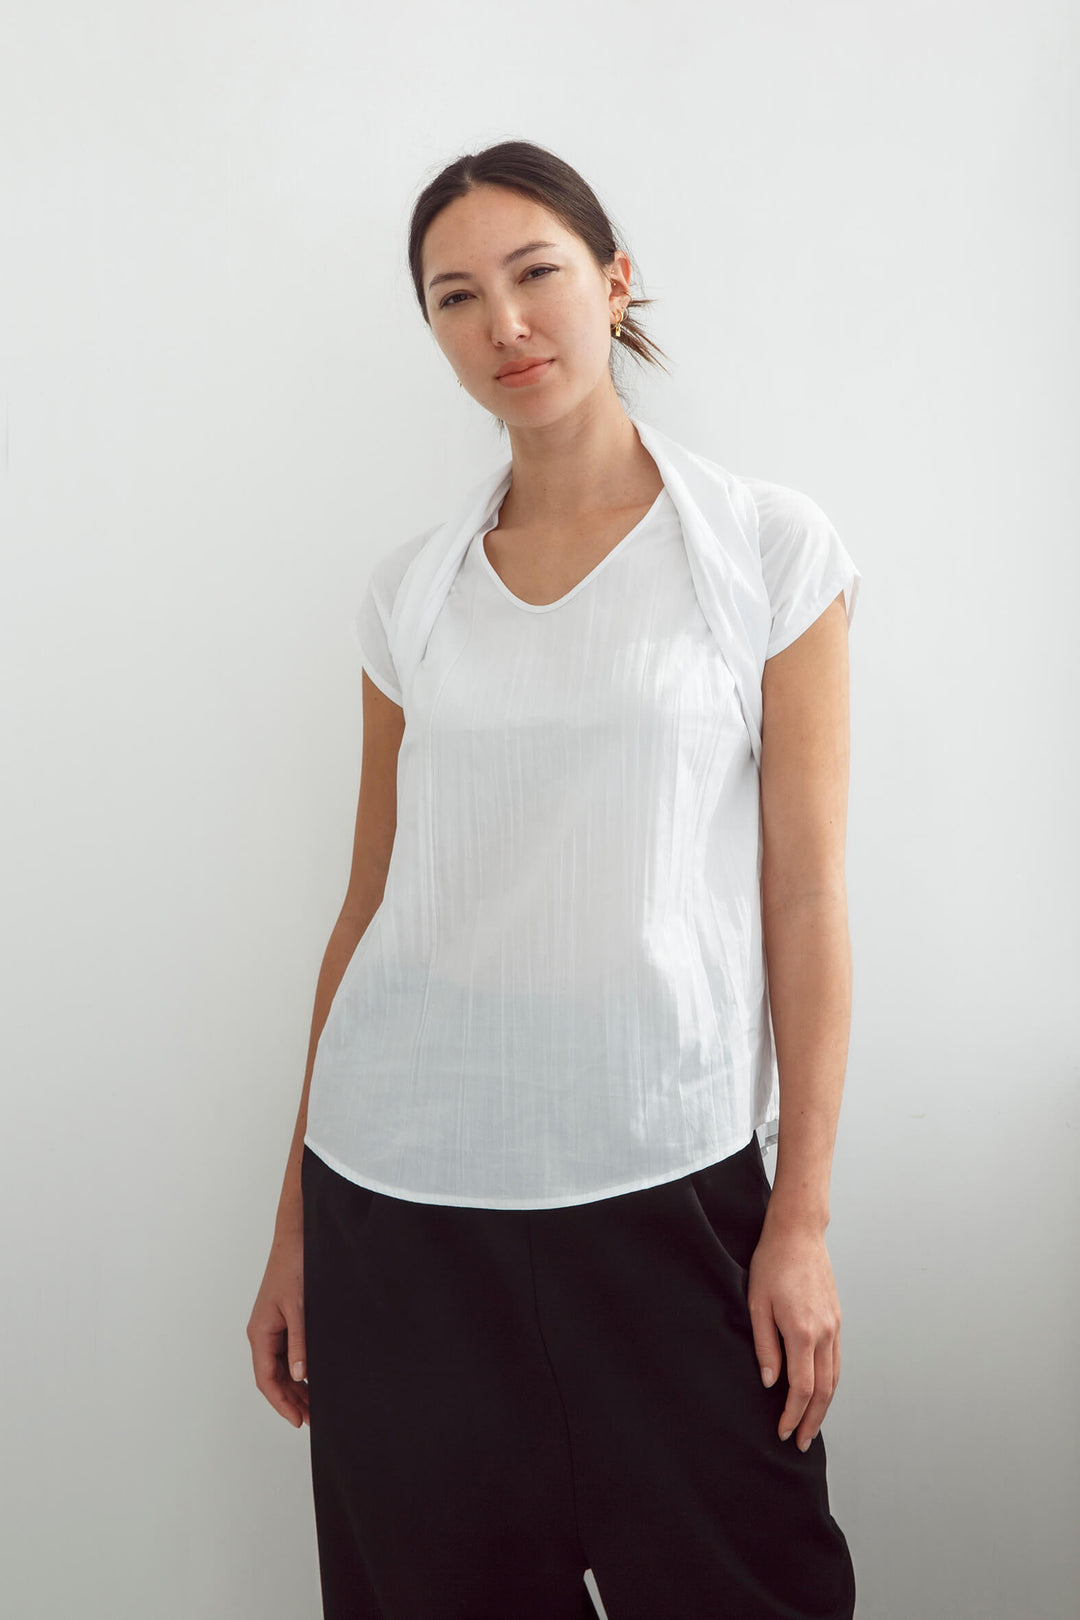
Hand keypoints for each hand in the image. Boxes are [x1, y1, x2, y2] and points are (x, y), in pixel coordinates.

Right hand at [247, 1225, 309, 1428]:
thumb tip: (301, 1376)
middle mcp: (262, 1334)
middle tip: (313, 1420)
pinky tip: (315, 1379)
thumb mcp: (298, 1308)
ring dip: (297, 1387)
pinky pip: (289, 1353)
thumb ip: (299, 1343)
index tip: (298, 1420)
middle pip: (274, 1377)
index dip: (281, 1403)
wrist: (297, 1239)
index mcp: (260, 1333)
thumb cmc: (293, 1269)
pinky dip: (300, 1369)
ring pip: (282, 1367)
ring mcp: (272, 1328)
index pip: (266, 1379)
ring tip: (316, 1406)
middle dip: (292, 1400)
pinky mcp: (284, 1320)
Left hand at [747, 1218, 841, 1451]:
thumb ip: (766, 1346)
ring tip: (811, 1426)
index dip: (792, 1414)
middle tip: (800, 1443)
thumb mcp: (757, 1304)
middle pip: (825, 1391)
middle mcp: (824, 1333)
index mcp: (802, 1332)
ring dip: (824, 1407)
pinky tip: (821, 1393)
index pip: (802, 1388)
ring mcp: (835, 1326)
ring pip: (835, 1378)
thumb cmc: (772, 1264)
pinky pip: (837, 1360)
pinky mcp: (837, 1319)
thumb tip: (771, 1382)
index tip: (782, 1431)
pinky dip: (831, 1383)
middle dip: (812, 1420)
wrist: (798, 1233)